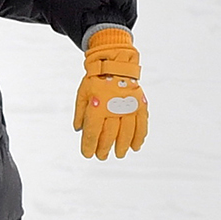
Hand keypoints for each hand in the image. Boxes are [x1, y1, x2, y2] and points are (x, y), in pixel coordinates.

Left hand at [73, 27, 146, 157]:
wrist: (115, 63)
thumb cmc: (96, 80)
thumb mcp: (82, 94)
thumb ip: (80, 113)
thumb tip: (79, 130)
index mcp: (97, 105)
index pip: (93, 131)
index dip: (90, 145)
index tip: (88, 154)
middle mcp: (113, 107)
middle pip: (109, 135)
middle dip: (104, 148)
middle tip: (102, 156)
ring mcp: (128, 106)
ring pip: (127, 133)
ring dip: (122, 146)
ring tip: (119, 154)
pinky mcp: (140, 105)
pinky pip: (141, 125)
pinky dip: (139, 137)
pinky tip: (136, 146)